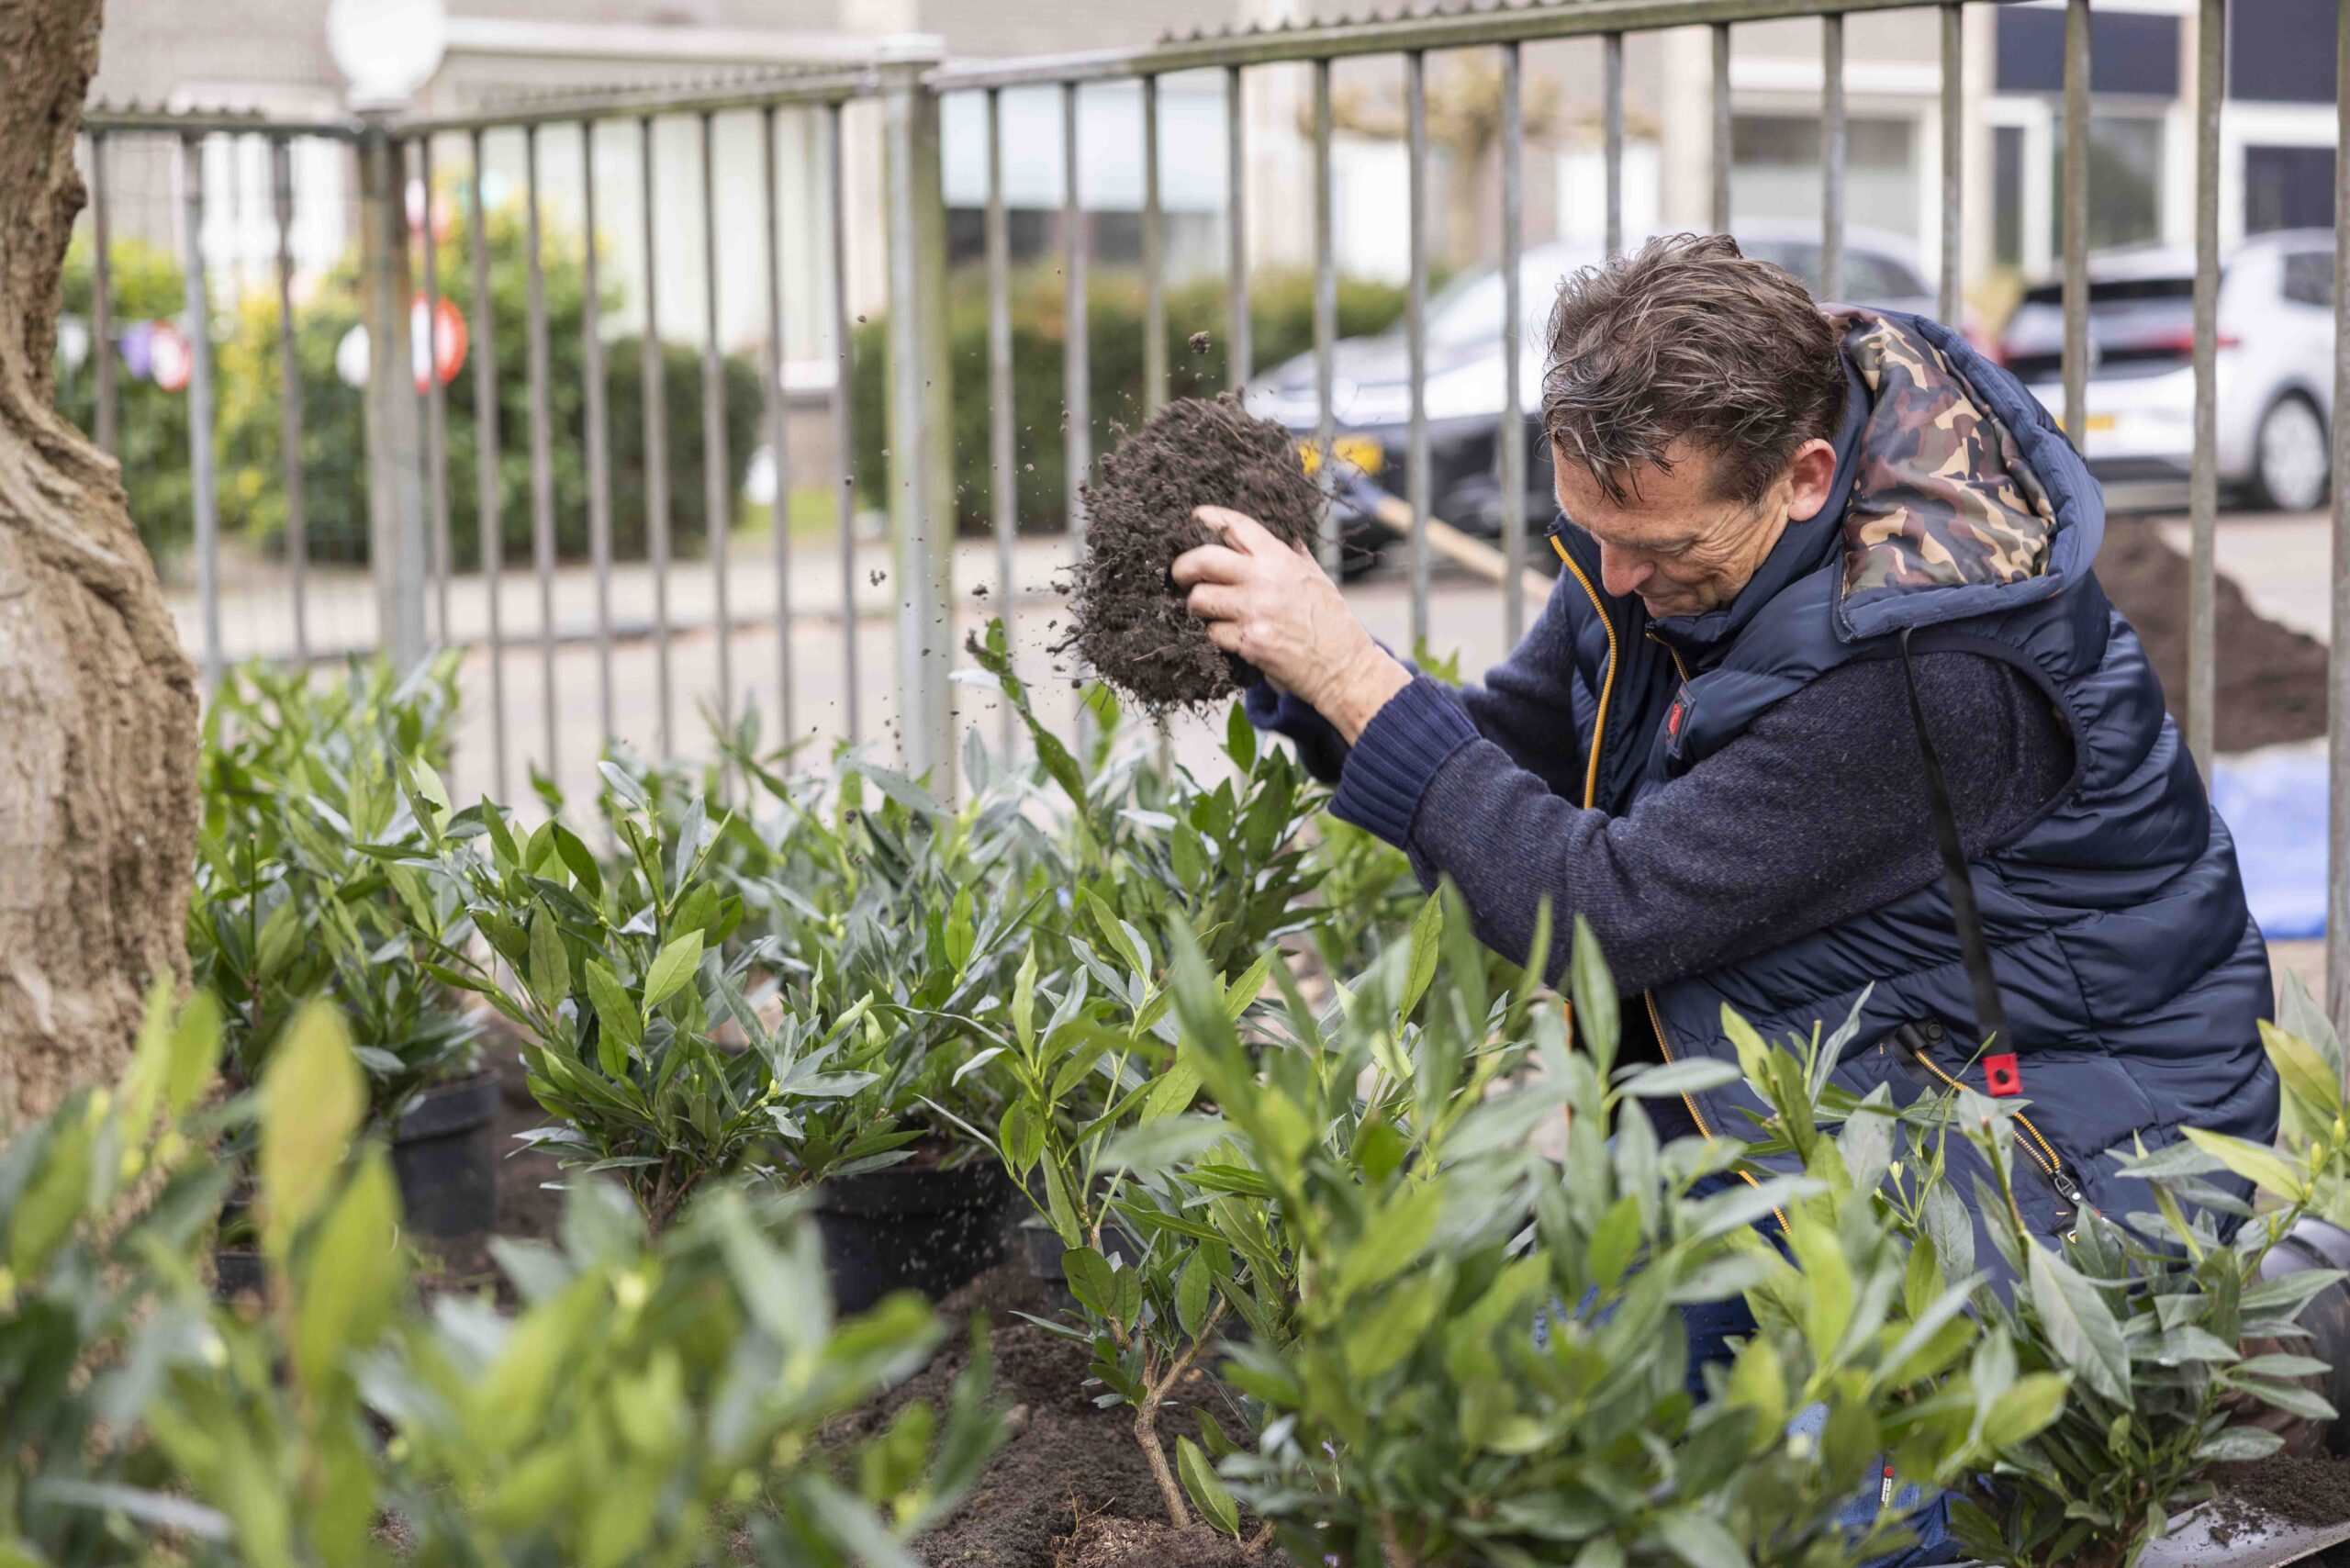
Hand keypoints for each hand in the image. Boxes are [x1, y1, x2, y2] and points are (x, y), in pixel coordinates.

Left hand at [1171, 506, 1409, 742]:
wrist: (1344, 667)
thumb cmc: (1332, 623)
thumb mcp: (1317, 578)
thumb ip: (1294, 555)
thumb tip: (1284, 536)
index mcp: (1281, 559)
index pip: (1235, 527)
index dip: (1208, 519)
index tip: (1193, 519)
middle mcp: (1265, 580)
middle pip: (1203, 560)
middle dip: (1182, 567)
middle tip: (1179, 576)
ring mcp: (1255, 612)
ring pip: (1199, 600)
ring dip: (1197, 606)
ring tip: (1206, 611)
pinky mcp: (1249, 643)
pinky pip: (1213, 633)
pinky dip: (1215, 635)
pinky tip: (1229, 637)